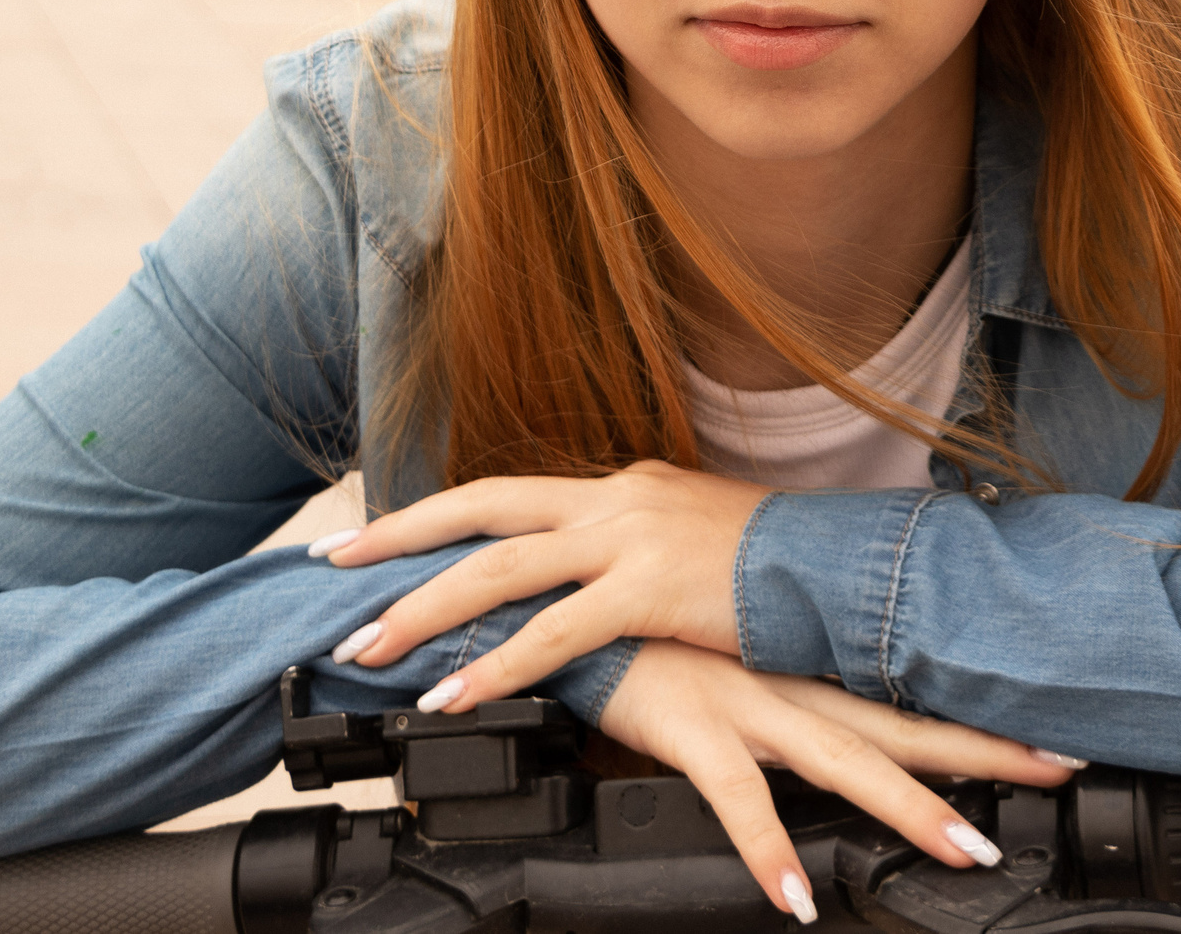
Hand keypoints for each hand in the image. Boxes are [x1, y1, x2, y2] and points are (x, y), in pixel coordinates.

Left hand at [315, 460, 769, 707]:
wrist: (847, 572)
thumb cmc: (780, 571)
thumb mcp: (696, 542)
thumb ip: (638, 554)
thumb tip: (600, 581)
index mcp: (623, 486)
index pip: (507, 496)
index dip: (437, 516)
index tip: (376, 535)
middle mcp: (616, 498)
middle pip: (482, 508)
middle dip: (400, 537)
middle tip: (333, 563)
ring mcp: (630, 538)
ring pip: (500, 569)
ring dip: (425, 610)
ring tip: (367, 647)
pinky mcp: (649, 589)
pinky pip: (555, 633)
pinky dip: (497, 664)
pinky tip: (455, 692)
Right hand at [596, 639, 1079, 921]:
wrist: (558, 597)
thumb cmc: (635, 626)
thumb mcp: (718, 651)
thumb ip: (767, 680)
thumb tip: (812, 707)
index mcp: (798, 664)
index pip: (906, 691)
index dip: (977, 713)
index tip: (1048, 726)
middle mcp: (789, 682)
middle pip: (903, 724)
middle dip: (985, 750)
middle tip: (1060, 765)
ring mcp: (746, 705)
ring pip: (846, 760)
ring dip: (911, 807)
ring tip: (968, 847)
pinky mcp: (691, 730)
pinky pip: (739, 799)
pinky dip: (769, 851)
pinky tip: (794, 896)